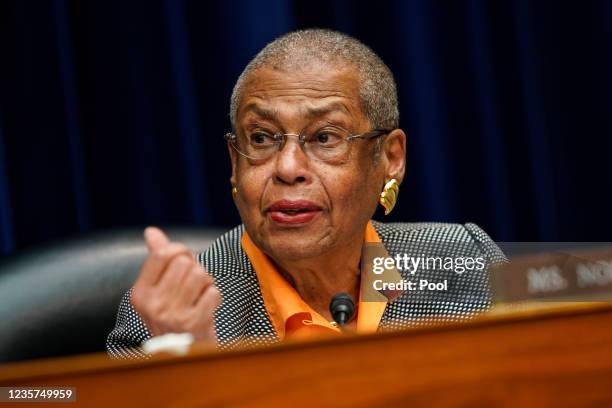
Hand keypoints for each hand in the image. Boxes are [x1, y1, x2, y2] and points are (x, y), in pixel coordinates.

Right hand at [131, 227, 221, 341]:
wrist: (185, 353)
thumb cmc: (173, 314)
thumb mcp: (158, 290)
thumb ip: (156, 259)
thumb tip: (151, 231)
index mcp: (140, 293)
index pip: (162, 254)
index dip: (179, 250)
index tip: (184, 259)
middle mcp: (153, 305)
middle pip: (184, 262)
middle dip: (195, 267)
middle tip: (194, 283)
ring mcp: (173, 315)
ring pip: (200, 274)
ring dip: (206, 282)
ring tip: (200, 295)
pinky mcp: (195, 323)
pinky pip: (213, 292)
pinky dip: (215, 296)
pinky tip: (207, 307)